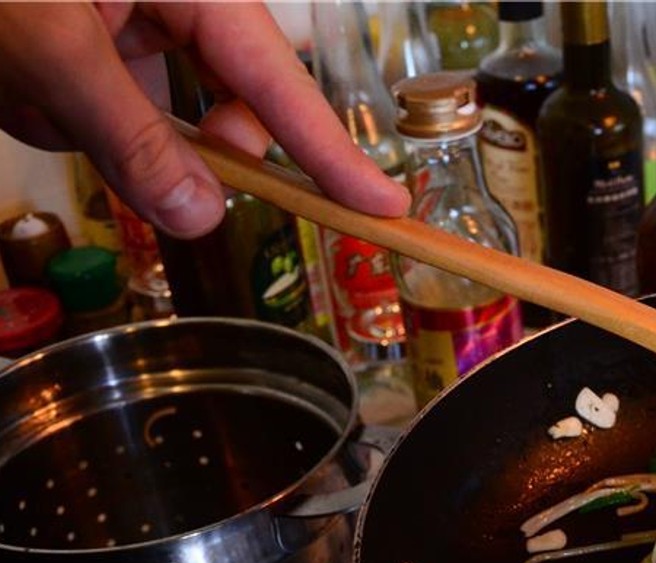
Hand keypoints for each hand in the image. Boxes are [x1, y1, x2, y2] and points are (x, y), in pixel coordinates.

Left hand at [0, 2, 408, 237]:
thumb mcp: (47, 50)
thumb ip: (132, 137)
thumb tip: (201, 216)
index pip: (280, 82)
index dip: (333, 154)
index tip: (385, 210)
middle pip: (227, 100)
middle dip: (184, 139)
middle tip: (140, 157)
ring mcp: (128, 15)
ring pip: (161, 113)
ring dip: (107, 127)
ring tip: (36, 89)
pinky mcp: (90, 35)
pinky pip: (111, 103)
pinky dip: (73, 113)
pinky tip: (27, 84)